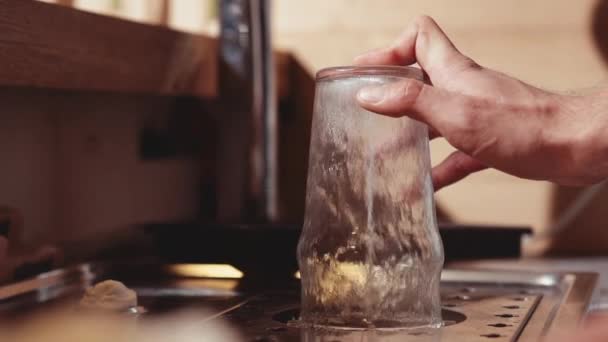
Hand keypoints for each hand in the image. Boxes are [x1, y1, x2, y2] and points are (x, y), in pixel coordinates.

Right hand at [355, 16, 607, 189]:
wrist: (574, 147)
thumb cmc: (523, 127)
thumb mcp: (455, 113)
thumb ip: (410, 102)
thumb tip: (370, 94)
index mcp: (452, 73)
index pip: (418, 37)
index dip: (390, 48)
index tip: (367, 69)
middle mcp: (462, 89)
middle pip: (419, 79)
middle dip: (390, 93)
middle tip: (367, 110)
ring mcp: (475, 114)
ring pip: (433, 118)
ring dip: (409, 133)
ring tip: (385, 153)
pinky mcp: (489, 140)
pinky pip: (455, 152)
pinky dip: (438, 166)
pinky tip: (426, 184)